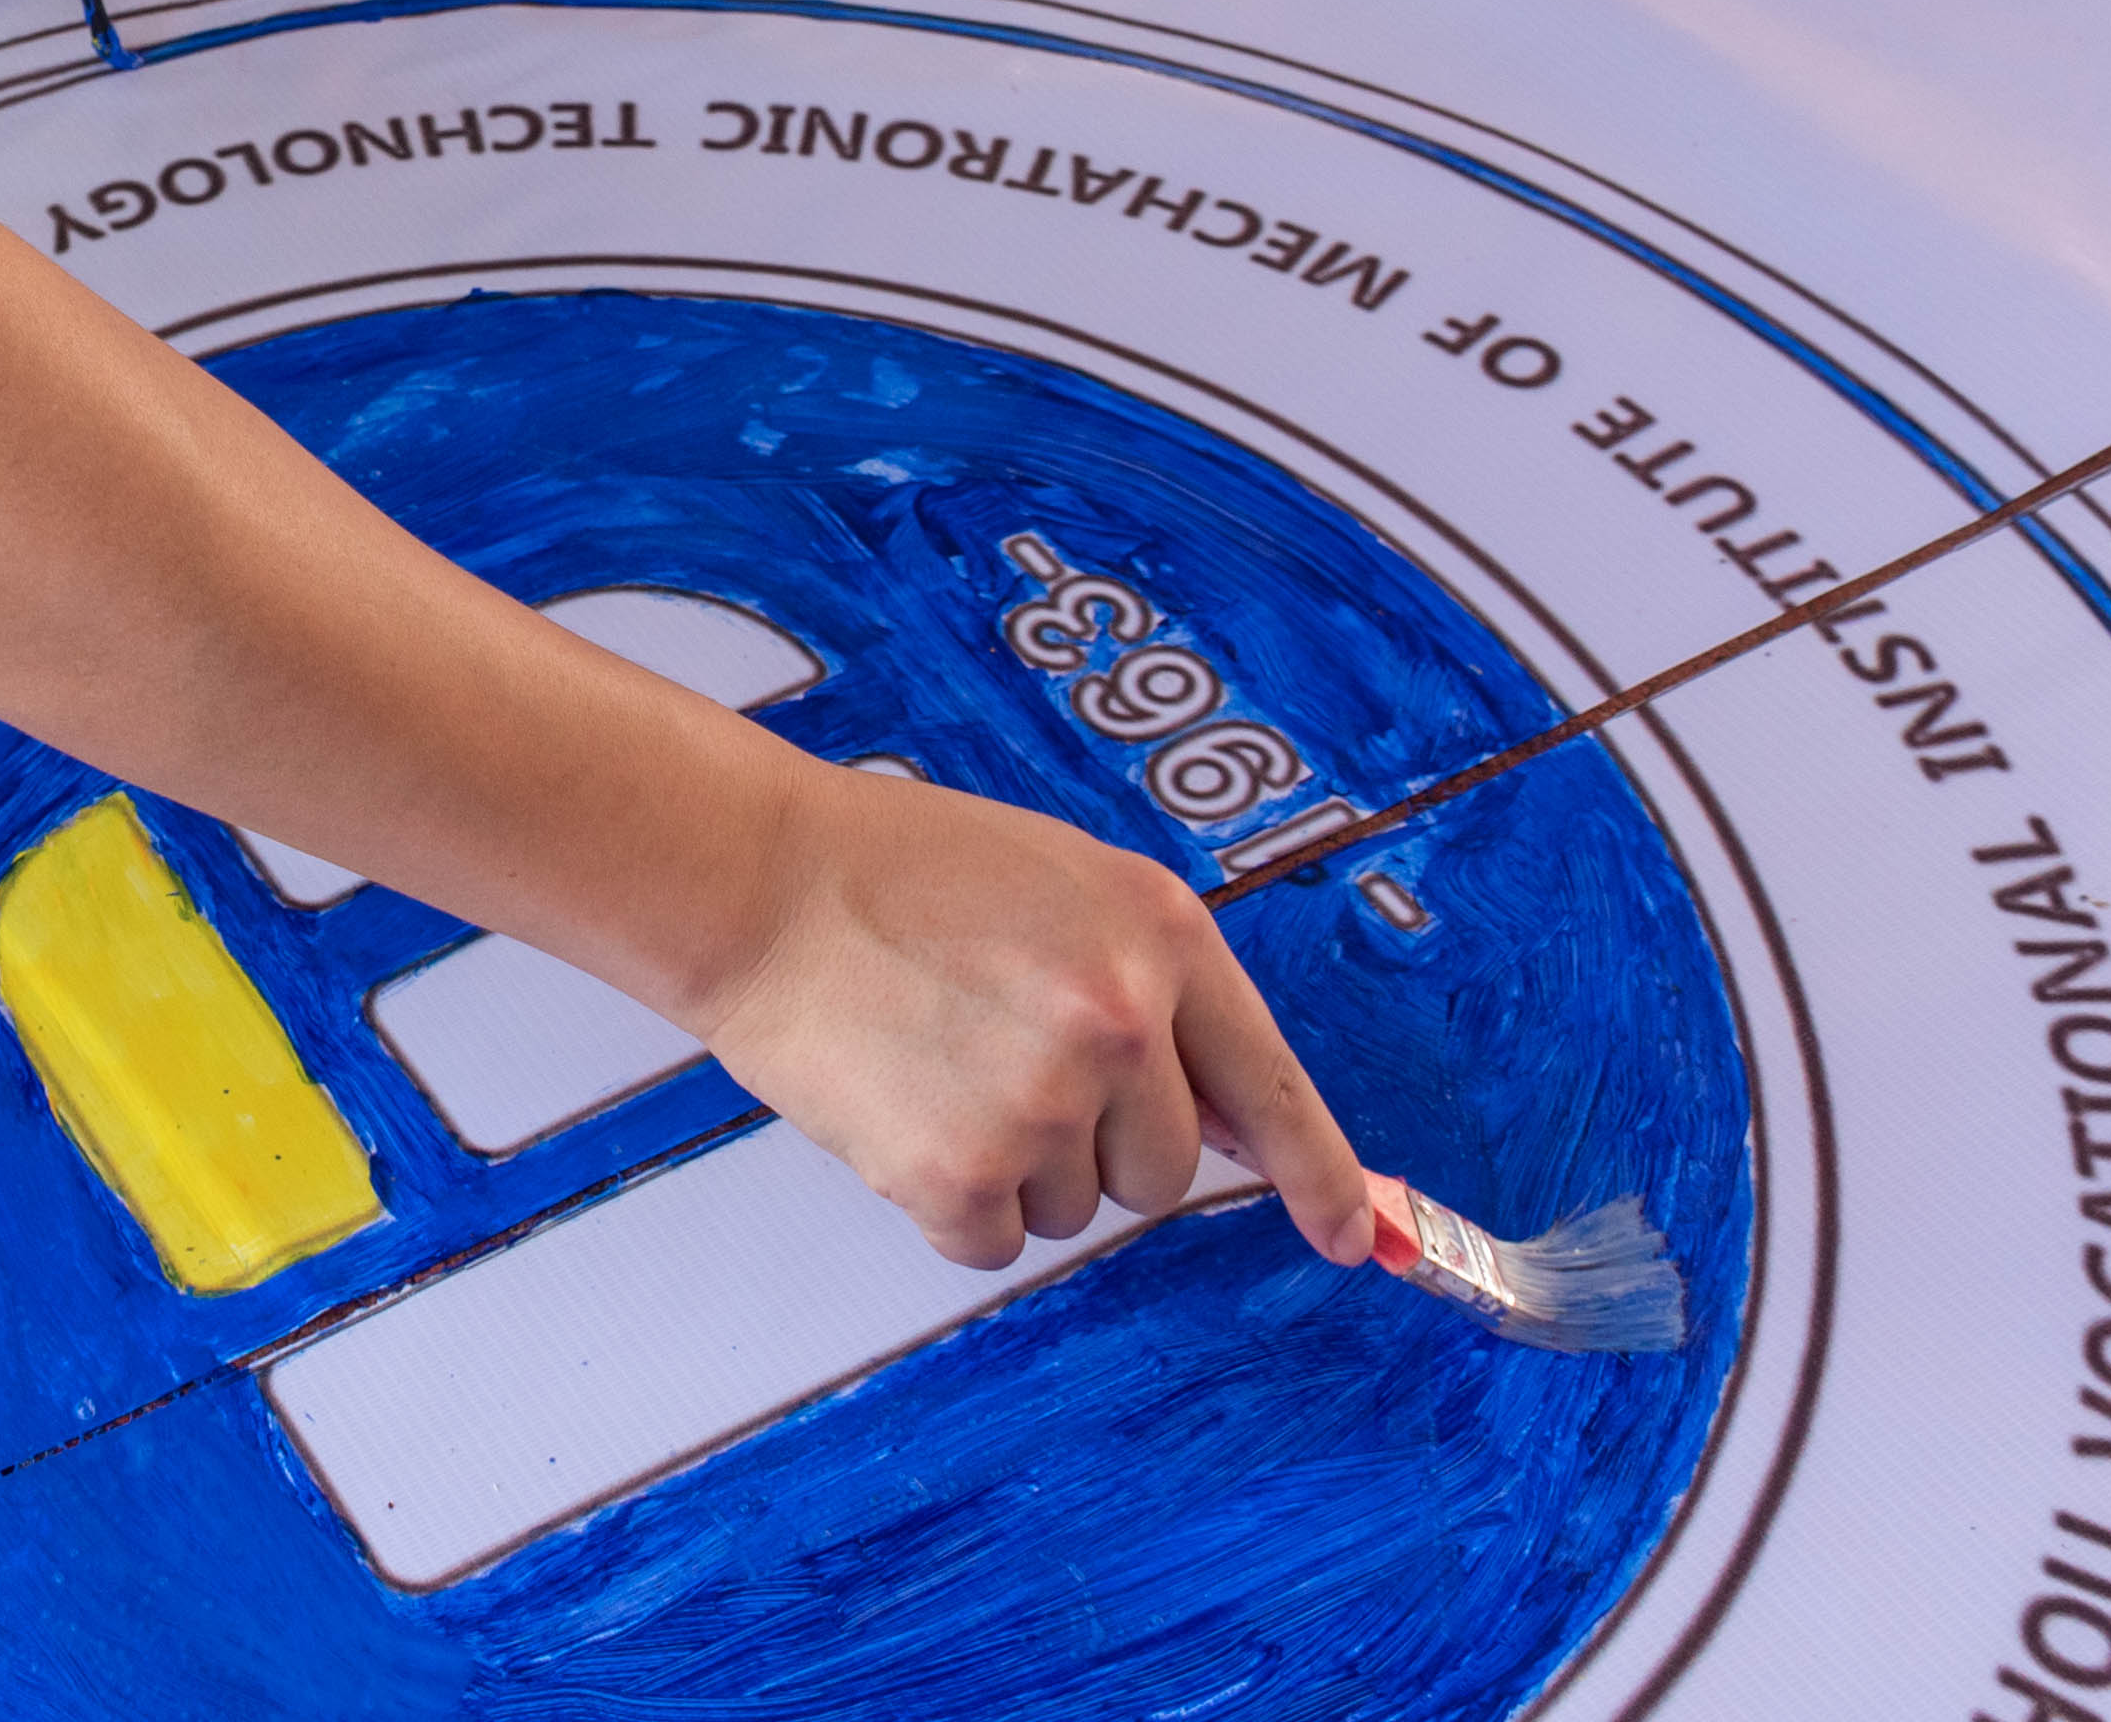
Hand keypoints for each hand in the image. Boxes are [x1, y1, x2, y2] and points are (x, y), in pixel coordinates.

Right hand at [692, 761, 1373, 1270]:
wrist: (756, 880)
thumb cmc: (898, 869)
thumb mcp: (1068, 885)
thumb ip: (1158, 983)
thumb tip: (1228, 1121)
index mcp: (1163, 937)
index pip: (1271, 1085)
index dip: (1318, 1175)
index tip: (1353, 1236)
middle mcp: (1121, 1022)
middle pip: (1165, 1171)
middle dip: (1102, 1144)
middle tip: (1004, 1063)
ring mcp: (1043, 1103)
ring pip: (1075, 1207)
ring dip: (1016, 1165)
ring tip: (938, 1062)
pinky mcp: (960, 1175)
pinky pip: (993, 1241)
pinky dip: (950, 1201)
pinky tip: (902, 1110)